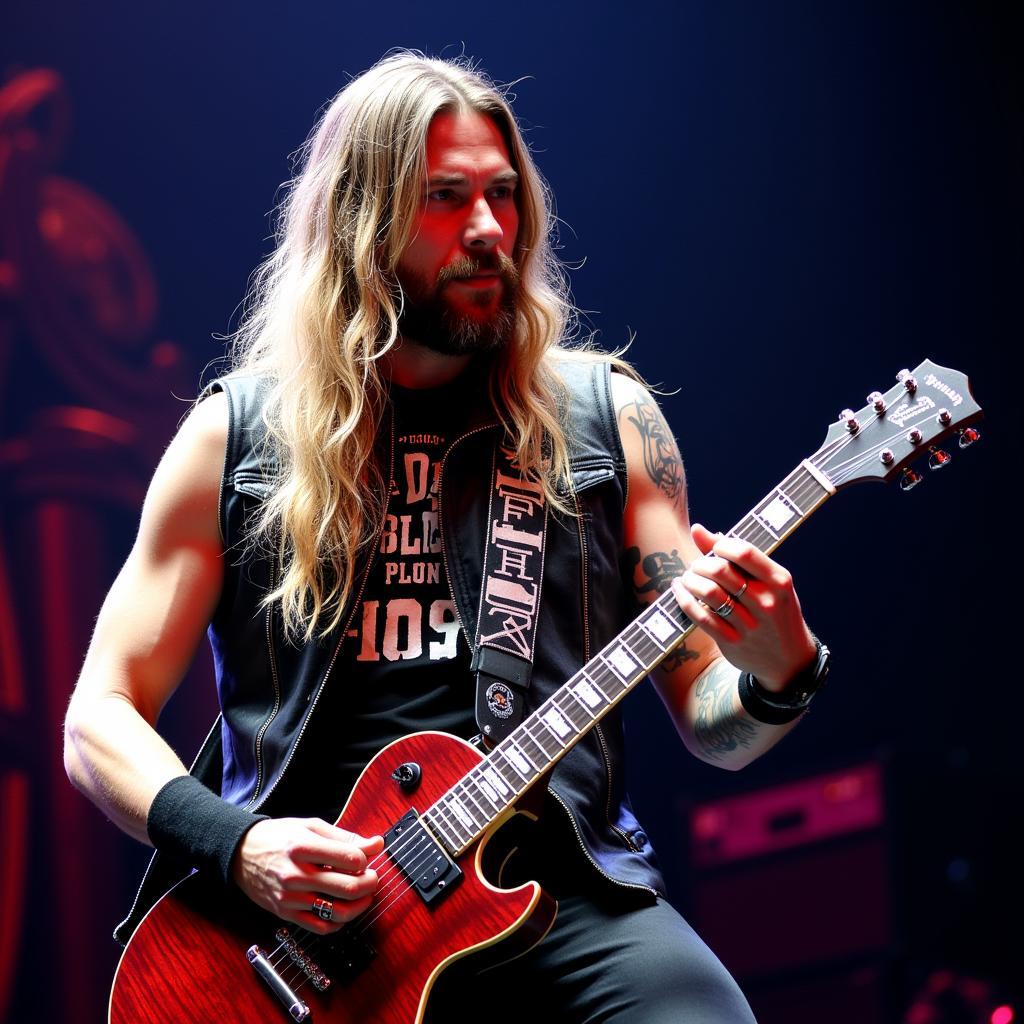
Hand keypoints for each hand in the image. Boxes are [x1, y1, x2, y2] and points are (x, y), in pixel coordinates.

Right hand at [230, 817, 384, 932]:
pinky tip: (343, 909)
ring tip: (364, 895)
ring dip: (360, 905)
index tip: (366, 857)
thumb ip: (345, 837)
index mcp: (303, 846)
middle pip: (349, 888)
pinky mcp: (286, 914)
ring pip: (338, 912)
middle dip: (370, 883)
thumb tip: (376, 844)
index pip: (350, 858)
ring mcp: (291, 897)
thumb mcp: (311, 827)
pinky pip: (320, 927)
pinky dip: (339, 922)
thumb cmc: (278, 836)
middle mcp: (296, 874)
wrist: (241, 854)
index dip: (366, 859)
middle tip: (372, 877)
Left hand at [670, 523, 816, 690]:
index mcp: (779, 581)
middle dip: (700, 564)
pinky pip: (700, 616)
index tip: (714, 548)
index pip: (744, 552)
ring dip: (690, 580)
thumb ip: (737, 557)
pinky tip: (680, 592)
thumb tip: (699, 530)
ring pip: (708, 592)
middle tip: (696, 566)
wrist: (789, 661)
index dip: (720, 545)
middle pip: (721, 571)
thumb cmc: (775, 610)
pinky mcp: (732, 641)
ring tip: (687, 578)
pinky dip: (684, 600)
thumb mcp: (769, 583)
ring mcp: (749, 624)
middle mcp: (766, 602)